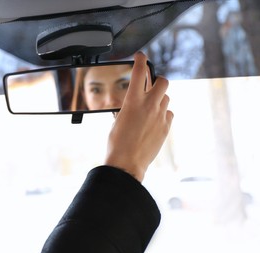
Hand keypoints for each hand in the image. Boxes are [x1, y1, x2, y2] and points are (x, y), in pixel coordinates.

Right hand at [104, 52, 173, 181]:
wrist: (126, 163)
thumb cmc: (117, 143)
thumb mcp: (118, 119)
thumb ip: (129, 107)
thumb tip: (134, 103)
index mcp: (133, 101)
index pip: (140, 73)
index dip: (141, 60)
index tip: (141, 56)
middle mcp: (149, 105)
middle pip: (163, 82)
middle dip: (158, 81)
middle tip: (151, 86)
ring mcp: (160, 116)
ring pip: (166, 98)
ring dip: (159, 99)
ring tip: (150, 108)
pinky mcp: (166, 128)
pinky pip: (169, 114)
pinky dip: (163, 114)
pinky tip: (154, 121)